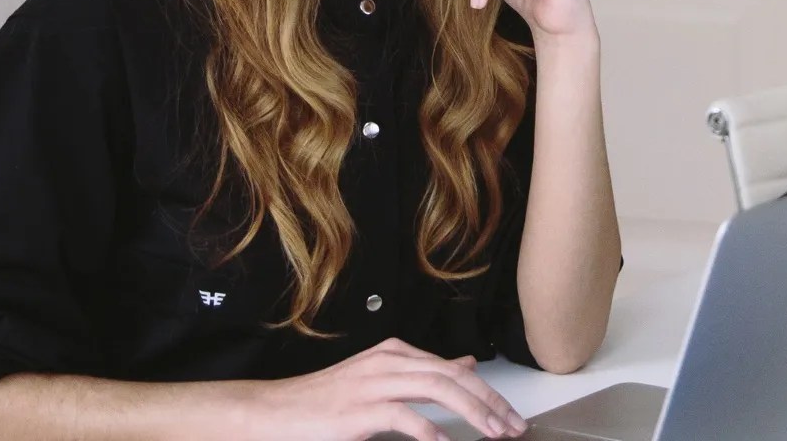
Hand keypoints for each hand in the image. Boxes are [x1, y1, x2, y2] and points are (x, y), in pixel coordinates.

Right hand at [253, 338, 528, 440]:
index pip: (455, 370)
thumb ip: (424, 373)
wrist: (273, 412)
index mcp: (396, 353)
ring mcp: (373, 383)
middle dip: (490, 404)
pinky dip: (429, 431)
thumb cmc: (325, 402)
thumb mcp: (381, 379)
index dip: (489, 394)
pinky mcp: (358, 410)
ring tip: (493, 434)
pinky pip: (403, 416)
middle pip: (453, 378)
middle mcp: (388, 362)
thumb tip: (465, 365)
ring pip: (437, 389)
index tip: (511, 417)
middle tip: (513, 428)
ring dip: (473, 413)